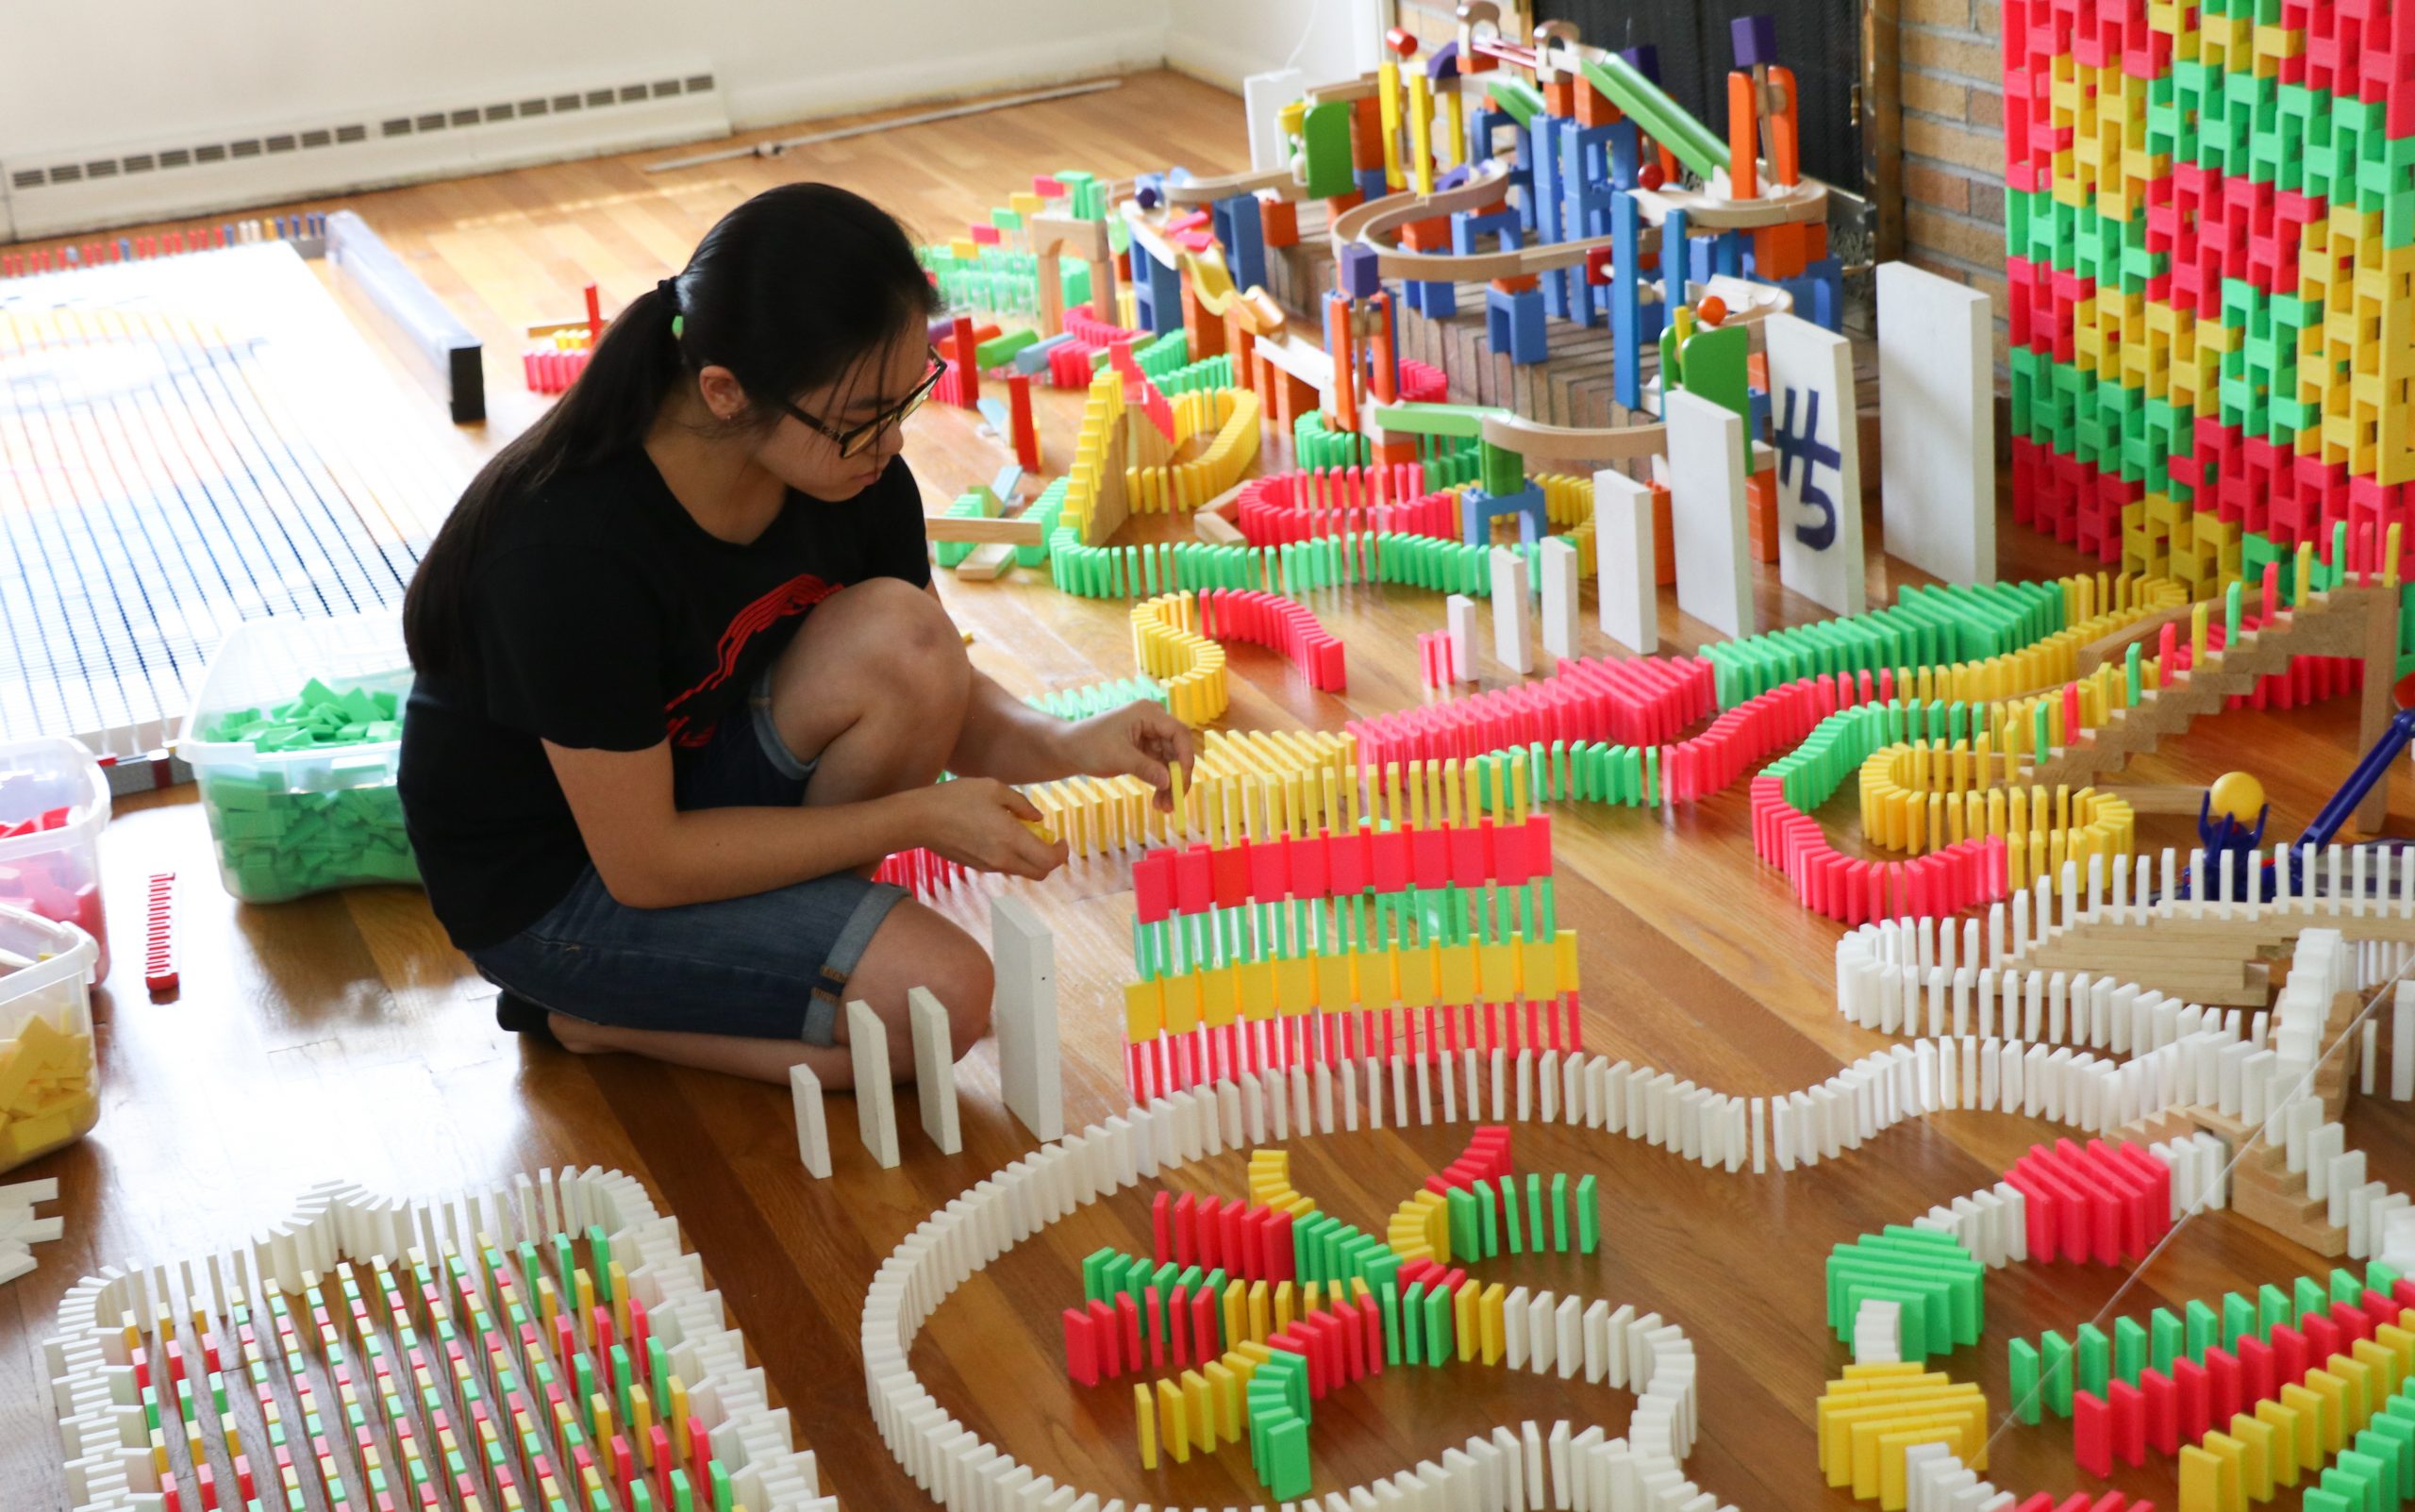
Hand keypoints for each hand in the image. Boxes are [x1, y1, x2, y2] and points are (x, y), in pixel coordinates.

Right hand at [909, 779, 1067, 880]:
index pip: (1049, 861)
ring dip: (1029, 857)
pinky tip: (999, 835)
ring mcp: (988, 865)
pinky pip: (1003, 866)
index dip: (1061, 853)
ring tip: (1020, 832)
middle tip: (1047, 840)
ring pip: (1021, 871)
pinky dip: (1011, 856)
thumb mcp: (993, 788)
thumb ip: (1022, 804)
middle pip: (1039, 874)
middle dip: (1050, 860)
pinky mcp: (976, 866)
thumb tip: (1038, 818)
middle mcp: (1002, 858)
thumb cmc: (956, 797)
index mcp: (1010, 839)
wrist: (919, 819)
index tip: (1060, 839)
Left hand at [1060, 701, 1196, 812]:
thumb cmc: (1089, 745)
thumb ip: (1145, 768)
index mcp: (1148, 713)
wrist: (1069, 749)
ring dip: (1170, 785)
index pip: (1179, 733)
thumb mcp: (1118, 756)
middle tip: (1175, 802)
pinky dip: (1161, 785)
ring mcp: (1150, 737)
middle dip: (1177, 777)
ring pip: (1171, 763)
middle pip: (1178, 750)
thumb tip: (1169, 782)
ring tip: (1164, 808)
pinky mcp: (1146, 752)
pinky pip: (1161, 769)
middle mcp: (1153, 722)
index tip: (1182, 781)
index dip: (1186, 757)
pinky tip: (1160, 802)